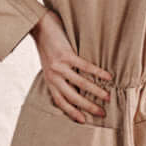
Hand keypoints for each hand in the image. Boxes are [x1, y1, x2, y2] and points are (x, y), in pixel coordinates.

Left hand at [30, 8, 113, 124]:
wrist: (37, 24)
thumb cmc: (47, 43)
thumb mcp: (50, 63)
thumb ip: (61, 74)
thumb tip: (77, 84)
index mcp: (49, 79)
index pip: (60, 101)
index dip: (72, 112)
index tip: (84, 121)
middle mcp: (53, 76)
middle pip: (72, 96)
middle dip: (87, 107)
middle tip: (102, 113)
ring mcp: (59, 66)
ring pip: (80, 84)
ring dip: (95, 91)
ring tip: (107, 97)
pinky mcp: (65, 54)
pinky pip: (84, 66)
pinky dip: (97, 72)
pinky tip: (108, 77)